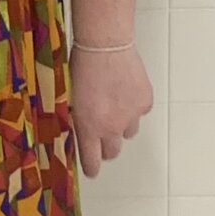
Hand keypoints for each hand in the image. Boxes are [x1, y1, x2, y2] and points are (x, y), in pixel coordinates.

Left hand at [69, 45, 152, 179]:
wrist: (104, 45)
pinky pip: (140, 112)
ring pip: (128, 132)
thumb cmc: (80, 66)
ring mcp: (131, 115)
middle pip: (113, 152)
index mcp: (89, 128)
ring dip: (121, 125)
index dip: (92, 167)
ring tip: (113, 106)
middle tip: (101, 134)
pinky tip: (124, 90)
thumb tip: (77, 131)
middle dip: (106, 146)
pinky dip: (133, 106)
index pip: (93, 161)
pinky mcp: (145, 101)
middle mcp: (112, 127)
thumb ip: (76, 119)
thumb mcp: (69, 98)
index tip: (91, 169)